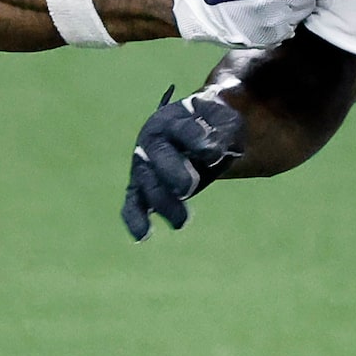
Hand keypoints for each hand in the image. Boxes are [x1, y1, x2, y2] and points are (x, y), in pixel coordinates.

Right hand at [123, 87, 242, 239]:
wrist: (196, 133)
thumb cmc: (210, 126)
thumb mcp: (223, 120)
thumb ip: (222, 129)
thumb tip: (213, 152)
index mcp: (172, 120)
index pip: (183, 130)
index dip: (196, 140)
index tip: (213, 154)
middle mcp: (153, 143)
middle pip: (159, 157)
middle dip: (172, 172)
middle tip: (188, 187)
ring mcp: (144, 167)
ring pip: (148, 185)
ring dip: (163, 203)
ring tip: (182, 222)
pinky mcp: (140, 190)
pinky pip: (133, 205)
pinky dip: (135, 219)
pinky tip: (143, 235)